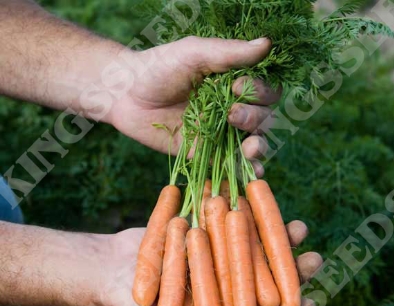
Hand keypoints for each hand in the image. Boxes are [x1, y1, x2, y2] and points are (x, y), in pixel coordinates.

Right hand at [100, 221, 322, 305]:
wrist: (114, 270)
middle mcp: (229, 286)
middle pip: (267, 281)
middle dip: (294, 272)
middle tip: (315, 261)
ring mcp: (222, 258)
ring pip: (256, 250)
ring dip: (280, 240)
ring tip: (301, 228)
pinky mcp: (211, 233)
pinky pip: (235, 225)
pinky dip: (252, 216)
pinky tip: (268, 204)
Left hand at [108, 36, 280, 173]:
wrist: (126, 95)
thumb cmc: (159, 68)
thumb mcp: (194, 53)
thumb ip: (229, 53)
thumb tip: (267, 44)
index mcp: (234, 84)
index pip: (266, 93)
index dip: (260, 93)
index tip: (236, 87)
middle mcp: (232, 109)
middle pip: (264, 120)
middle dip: (255, 119)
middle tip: (232, 114)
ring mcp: (220, 134)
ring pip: (254, 143)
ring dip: (258, 146)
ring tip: (249, 147)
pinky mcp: (205, 153)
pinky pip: (231, 164)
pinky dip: (246, 170)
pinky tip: (251, 172)